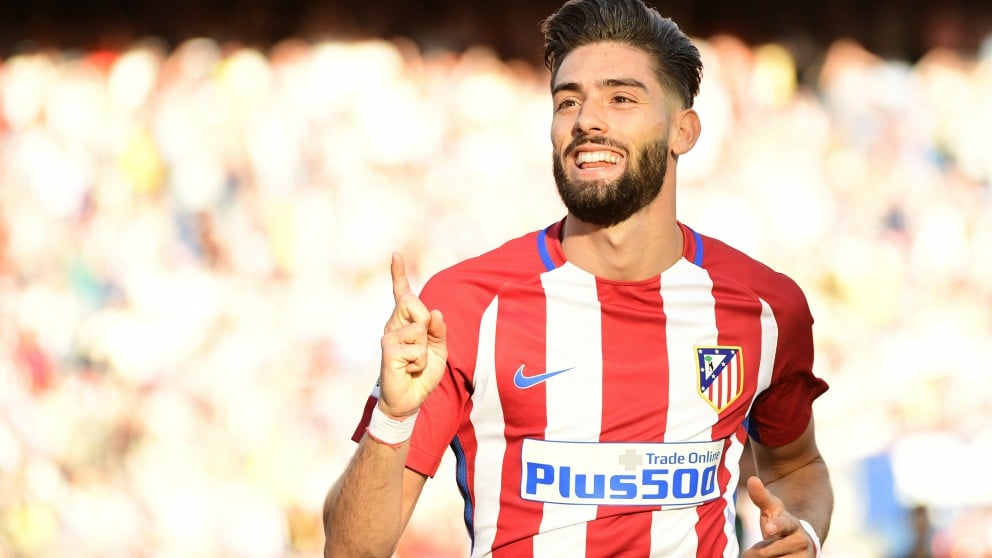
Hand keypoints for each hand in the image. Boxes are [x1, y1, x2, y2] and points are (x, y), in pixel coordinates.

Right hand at [378, 252, 447, 419]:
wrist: (409, 400)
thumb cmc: (422, 373)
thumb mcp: (438, 350)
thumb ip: (438, 331)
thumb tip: (435, 312)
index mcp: (406, 322)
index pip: (402, 294)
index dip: (399, 274)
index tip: (396, 254)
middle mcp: (394, 324)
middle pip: (415, 304)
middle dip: (427, 325)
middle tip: (421, 349)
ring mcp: (388, 336)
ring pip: (420, 330)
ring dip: (426, 352)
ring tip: (414, 364)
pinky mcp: (387, 349)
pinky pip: (417, 349)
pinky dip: (420, 363)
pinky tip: (408, 370)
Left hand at [742, 476, 815, 557]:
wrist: (803, 544)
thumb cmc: (781, 525)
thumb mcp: (772, 510)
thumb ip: (761, 496)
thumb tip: (752, 479)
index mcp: (792, 523)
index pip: (783, 524)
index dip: (776, 526)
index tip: (769, 528)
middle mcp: (801, 542)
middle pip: (765, 553)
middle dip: (754, 553)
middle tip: (757, 549)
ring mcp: (803, 557)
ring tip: (769, 555)